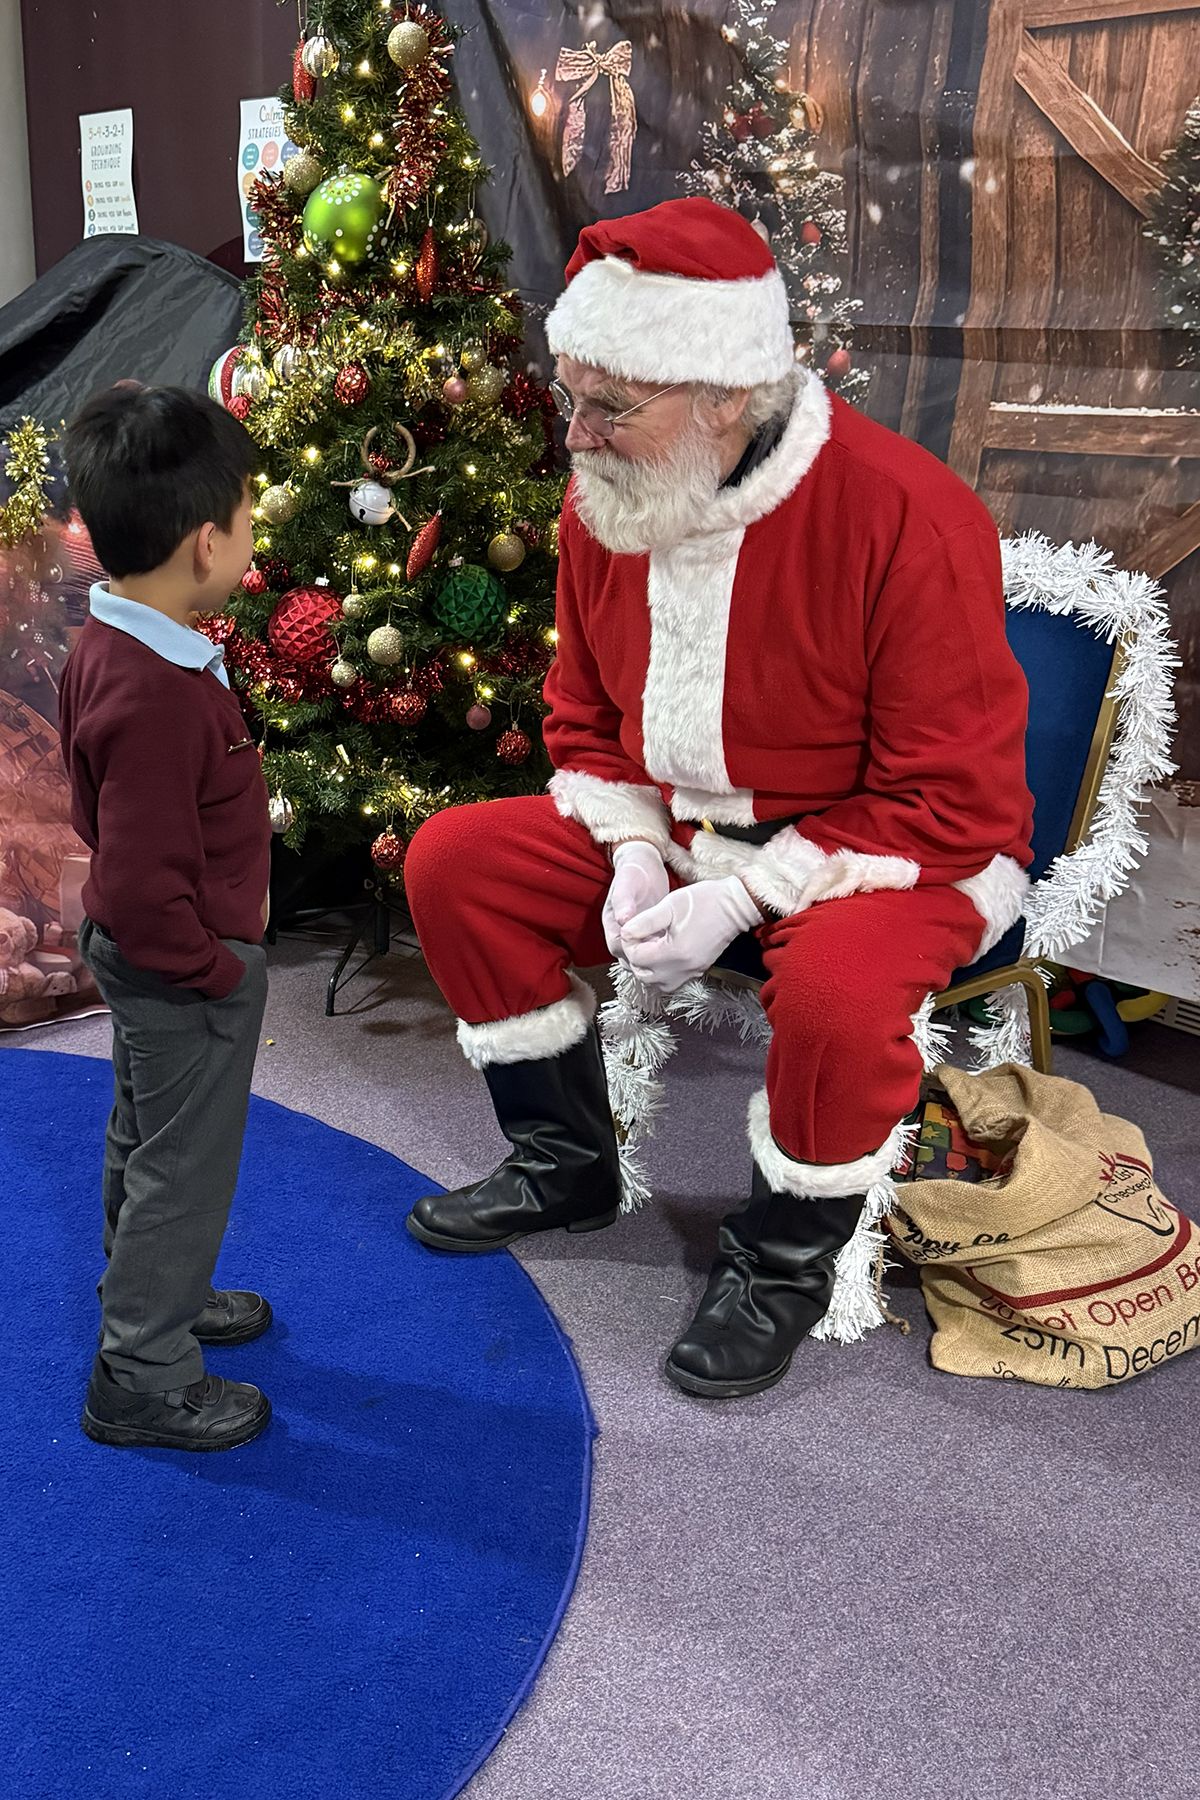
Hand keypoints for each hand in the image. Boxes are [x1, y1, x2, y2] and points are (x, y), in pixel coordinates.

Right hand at [602, 840, 669, 957]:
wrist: (644, 865)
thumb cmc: (633, 872)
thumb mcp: (627, 883)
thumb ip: (623, 901)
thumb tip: (622, 919)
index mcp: (612, 923)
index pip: (618, 946)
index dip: (632, 951)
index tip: (652, 947)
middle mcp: (621, 932)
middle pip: (629, 957)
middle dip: (646, 959)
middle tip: (667, 952)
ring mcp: (636, 935)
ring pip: (643, 956)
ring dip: (656, 957)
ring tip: (674, 950)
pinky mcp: (650, 934)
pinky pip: (655, 949)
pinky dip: (664, 951)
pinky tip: (678, 945)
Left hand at [621, 877, 762, 994]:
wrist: (736, 905)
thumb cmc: (705, 900)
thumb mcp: (669, 905)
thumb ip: (644, 922)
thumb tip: (625, 932)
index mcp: (674, 952)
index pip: (637, 958)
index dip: (628, 943)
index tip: (632, 929)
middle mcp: (683, 968)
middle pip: (644, 976)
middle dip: (636, 958)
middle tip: (639, 938)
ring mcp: (692, 972)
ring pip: (657, 984)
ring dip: (647, 968)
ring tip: (649, 947)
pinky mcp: (698, 970)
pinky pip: (672, 982)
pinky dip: (661, 972)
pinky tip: (663, 953)